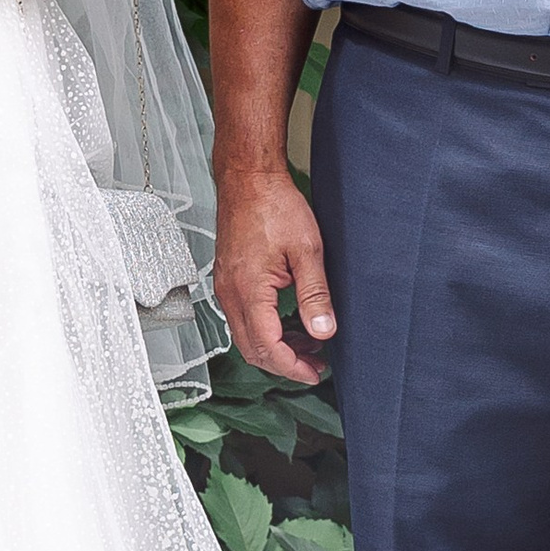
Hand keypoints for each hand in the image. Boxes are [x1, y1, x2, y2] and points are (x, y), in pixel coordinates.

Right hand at [214, 164, 335, 382]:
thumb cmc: (274, 206)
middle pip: (252, 349)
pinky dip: (265, 330)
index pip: (267, 347)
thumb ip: (315, 295)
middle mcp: (230, 293)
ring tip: (308, 345)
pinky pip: (242, 318)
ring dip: (275, 348)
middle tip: (315, 365)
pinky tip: (288, 323)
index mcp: (249, 289)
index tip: (314, 372)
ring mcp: (225, 287)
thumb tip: (324, 331)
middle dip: (284, 364)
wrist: (248, 178)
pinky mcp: (228, 280)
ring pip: (246, 336)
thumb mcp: (307, 250)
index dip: (292, 367)